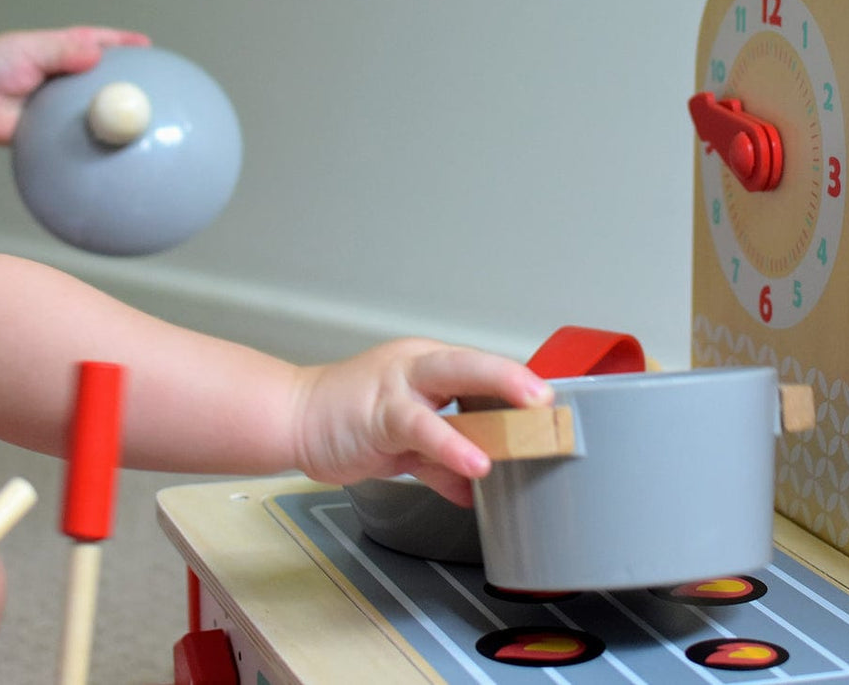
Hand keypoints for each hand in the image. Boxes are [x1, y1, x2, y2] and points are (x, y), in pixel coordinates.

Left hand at [0, 26, 149, 144]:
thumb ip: (63, 51)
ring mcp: (59, 107)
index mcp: (61, 52)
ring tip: (143, 121)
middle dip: (129, 83)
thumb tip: (96, 55)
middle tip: (156, 89)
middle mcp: (64, 79)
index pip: (100, 44)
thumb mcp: (29, 50)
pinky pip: (77, 137)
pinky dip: (94, 141)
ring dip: (114, 115)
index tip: (149, 48)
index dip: (125, 45)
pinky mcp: (52, 132)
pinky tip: (113, 149)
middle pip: (104, 80)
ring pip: (94, 110)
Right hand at [291, 339, 551, 505]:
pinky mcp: (378, 412)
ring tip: (529, 420)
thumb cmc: (347, 420)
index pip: (482, 371)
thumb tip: (475, 487)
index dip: (519, 388)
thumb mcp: (405, 443)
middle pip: (473, 362)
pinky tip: (474, 465)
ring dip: (493, 396)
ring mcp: (397, 384)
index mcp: (428, 365)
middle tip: (550, 397)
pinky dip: (451, 447)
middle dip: (514, 377)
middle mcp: (417, 365)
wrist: (293, 418)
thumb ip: (441, 461)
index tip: (555, 410)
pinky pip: (422, 427)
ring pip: (451, 378)